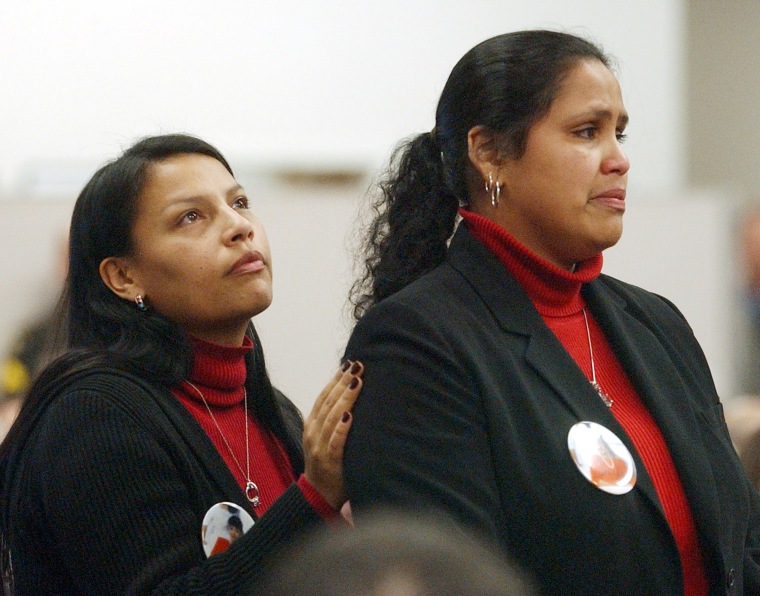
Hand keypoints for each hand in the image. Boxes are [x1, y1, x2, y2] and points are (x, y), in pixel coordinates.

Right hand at [302, 360, 362, 508]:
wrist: (317, 494)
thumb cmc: (327, 462)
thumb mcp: (324, 436)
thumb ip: (331, 418)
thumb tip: (349, 393)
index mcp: (312, 424)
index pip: (324, 396)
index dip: (336, 379)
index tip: (350, 363)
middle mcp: (313, 432)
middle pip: (328, 402)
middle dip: (343, 382)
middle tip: (358, 365)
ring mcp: (319, 446)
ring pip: (331, 417)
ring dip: (345, 398)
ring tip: (357, 381)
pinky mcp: (328, 461)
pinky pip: (335, 442)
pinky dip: (341, 428)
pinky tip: (350, 415)